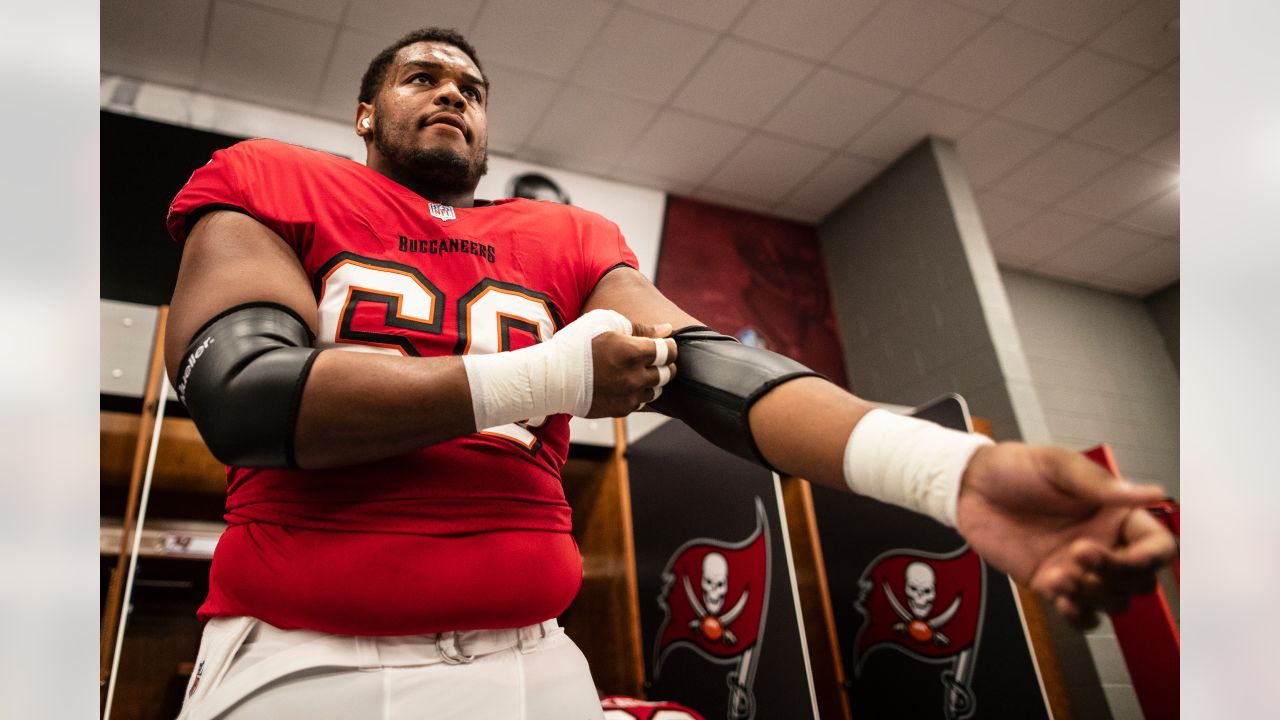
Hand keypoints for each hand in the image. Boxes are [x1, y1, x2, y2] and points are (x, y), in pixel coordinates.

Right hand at [584, 321, 676, 417]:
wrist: (551, 377)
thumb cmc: (576, 343)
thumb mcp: (605, 321)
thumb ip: (640, 327)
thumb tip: (666, 330)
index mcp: (633, 352)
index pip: (668, 351)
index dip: (668, 345)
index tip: (662, 343)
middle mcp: (634, 377)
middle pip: (667, 373)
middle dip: (664, 364)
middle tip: (653, 358)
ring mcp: (628, 396)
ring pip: (656, 390)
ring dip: (652, 380)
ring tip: (636, 371)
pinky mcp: (619, 410)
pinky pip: (640, 402)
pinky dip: (638, 393)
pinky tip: (624, 384)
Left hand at [955, 443, 1175, 629]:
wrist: (970, 486)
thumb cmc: (1015, 468)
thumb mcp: (1058, 466)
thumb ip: (1102, 486)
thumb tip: (1153, 492)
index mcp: (1115, 513)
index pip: (1157, 545)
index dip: (1152, 557)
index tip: (1132, 556)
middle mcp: (1104, 543)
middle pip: (1139, 581)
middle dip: (1117, 575)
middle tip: (1080, 552)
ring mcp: (1078, 567)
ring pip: (1113, 602)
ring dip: (1094, 596)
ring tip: (1061, 574)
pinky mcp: (1051, 583)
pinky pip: (1081, 614)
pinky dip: (1079, 616)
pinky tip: (1062, 599)